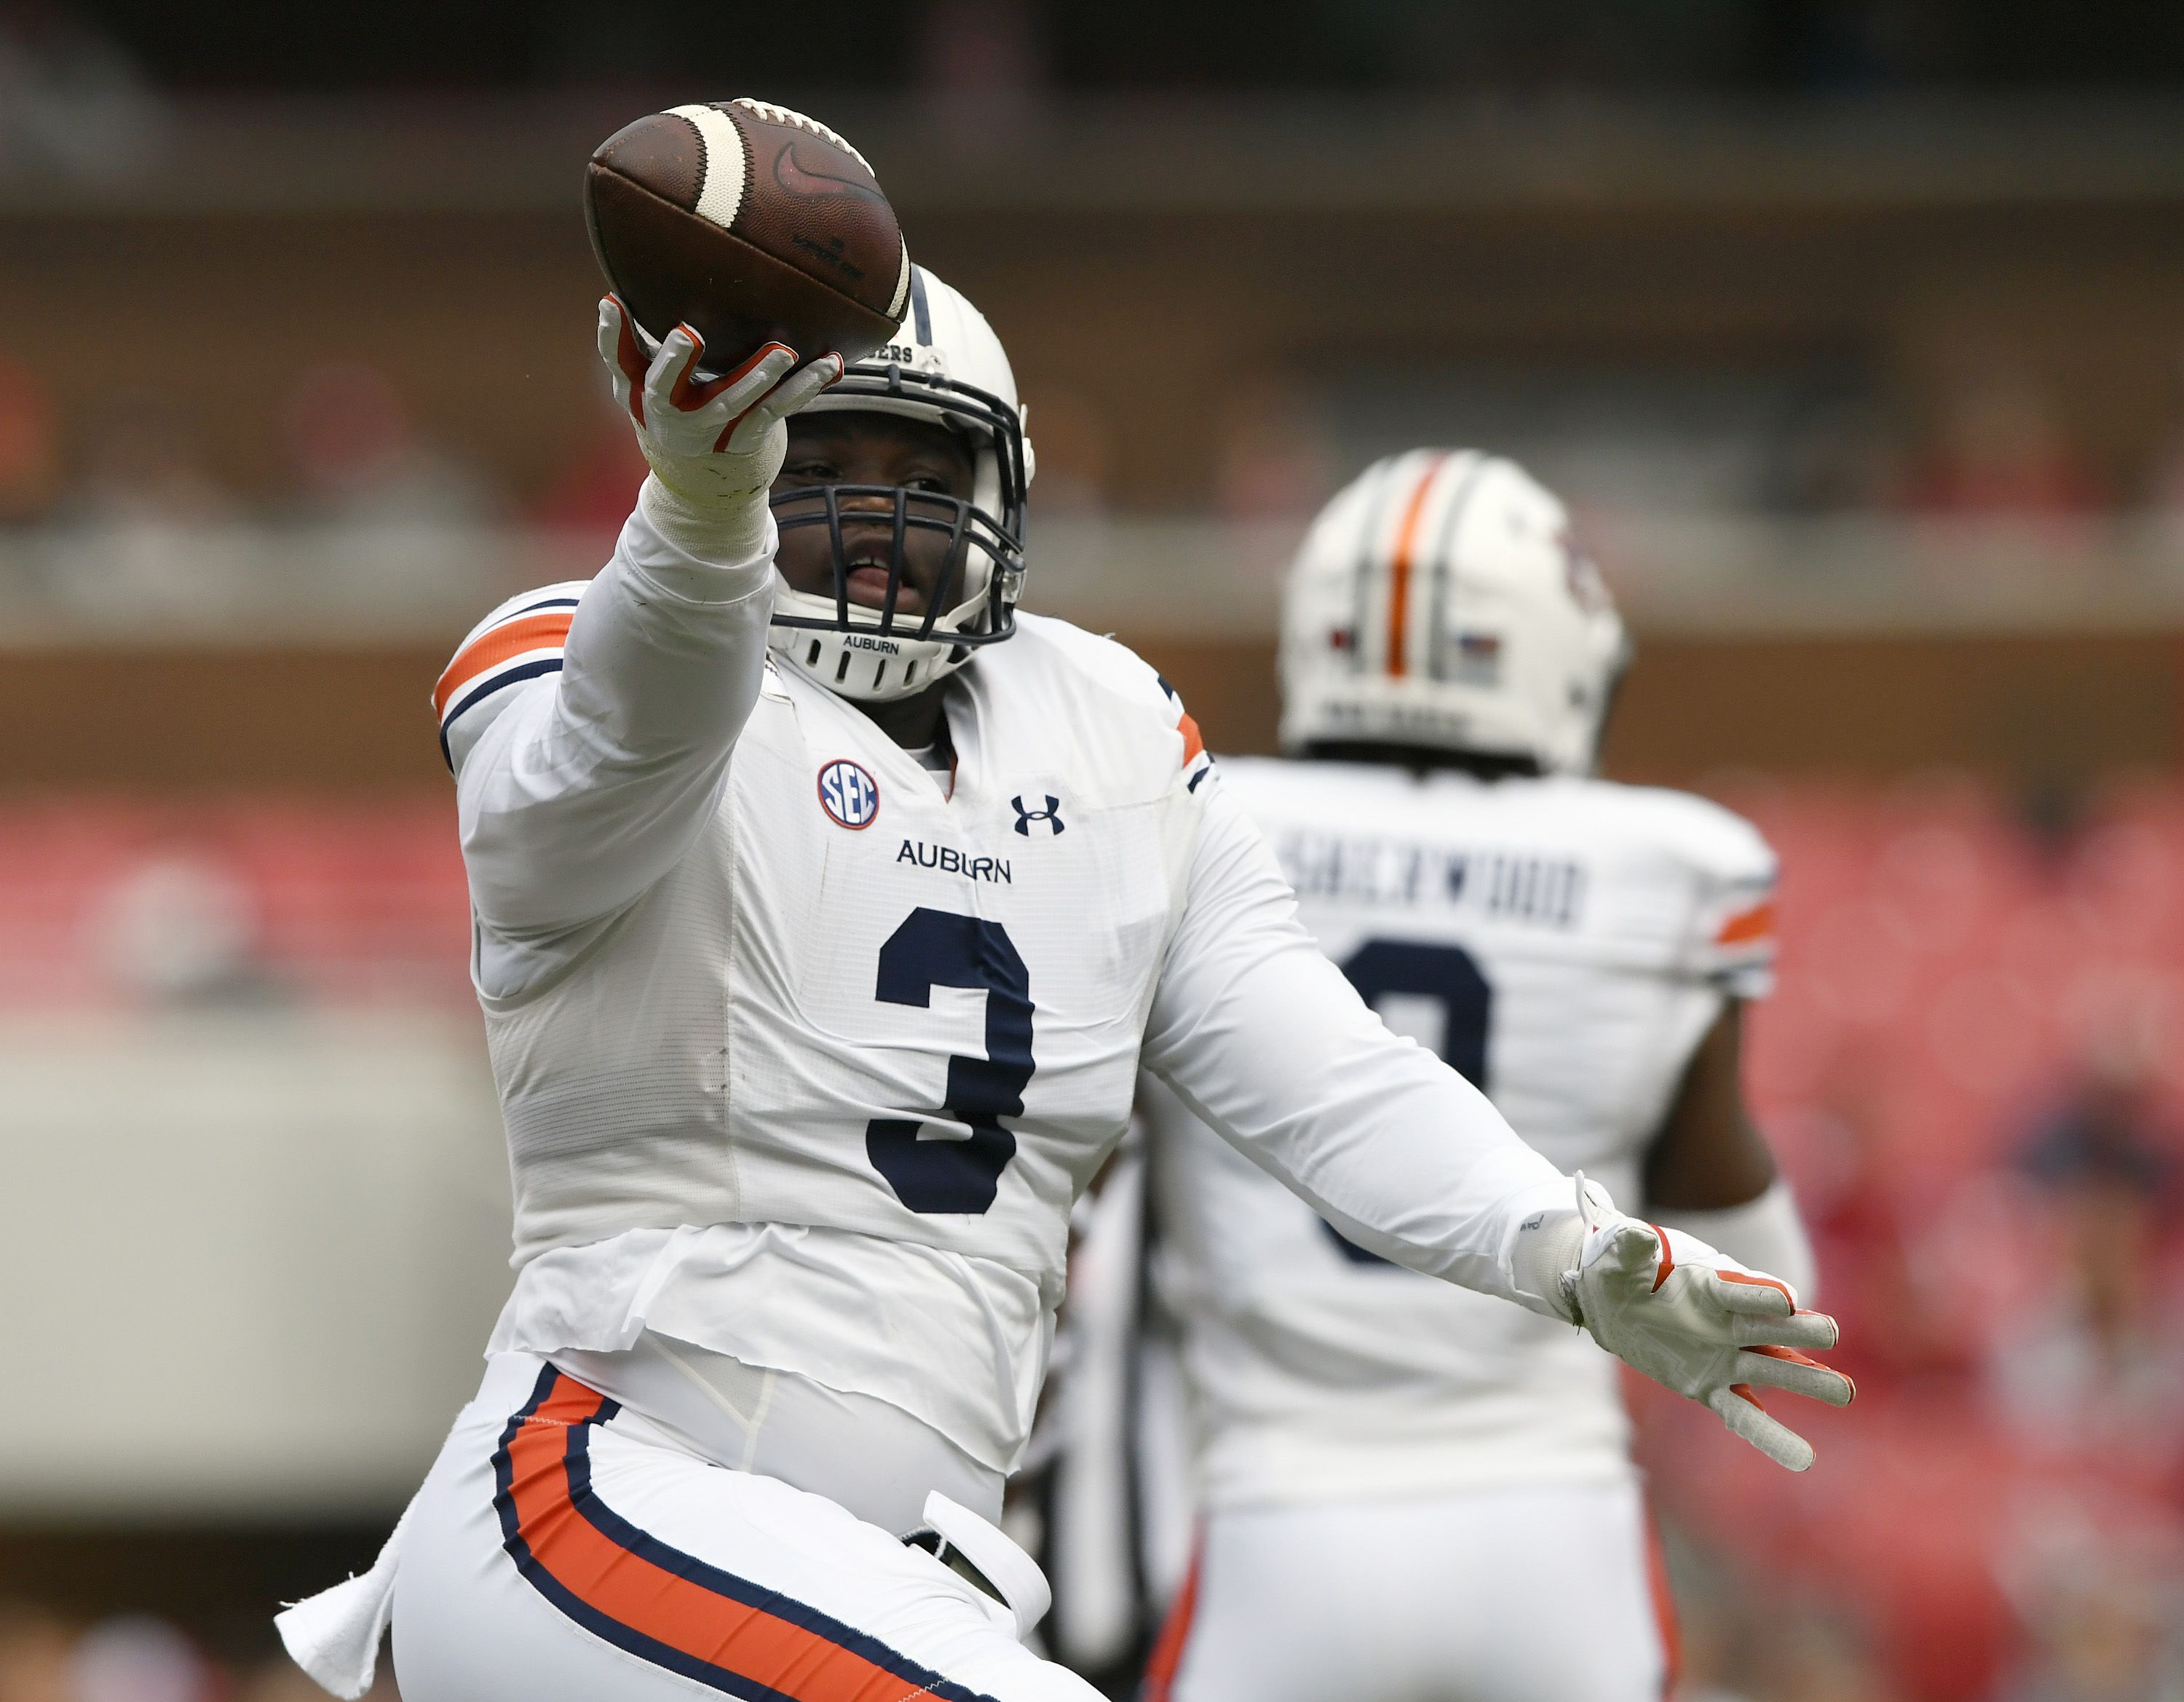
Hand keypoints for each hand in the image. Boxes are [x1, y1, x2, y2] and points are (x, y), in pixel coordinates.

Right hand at [595, 296, 840, 515]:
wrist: (699, 474)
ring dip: (758, 377)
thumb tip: (621, 289)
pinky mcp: (747, 437)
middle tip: (687, 333)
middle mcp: (672, 413)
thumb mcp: (641, 376)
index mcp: (641, 391)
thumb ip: (633, 338)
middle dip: (675, 362)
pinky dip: (805, 387)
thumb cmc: (669, 402)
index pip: (619, 359)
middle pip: (669, 390)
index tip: (612, 303)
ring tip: (782, 352)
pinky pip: (777, 410)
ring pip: (733, 402)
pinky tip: (830, 364)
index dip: (613, 335)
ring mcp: (712, 428)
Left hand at [1562, 1175, 1852, 1470]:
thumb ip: (1628, 1248)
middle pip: (1770, 1328)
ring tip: (1845, 1393)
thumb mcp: (1615, 1256)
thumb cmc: (1619, 1271)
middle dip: (1798, 1331)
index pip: (1740, 1289)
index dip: (1760, 1294)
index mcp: (1709, 1285)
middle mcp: (1728, 1322)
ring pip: (1772, 1371)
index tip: (1784, 1302)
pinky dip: (1771, 1436)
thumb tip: (1638, 1236)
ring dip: (1807, 1381)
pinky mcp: (1714, 1386)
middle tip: (1830, 1334)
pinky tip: (1803, 1458)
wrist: (1613, 1301)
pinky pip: (1745, 1414)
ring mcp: (1726, 1356)